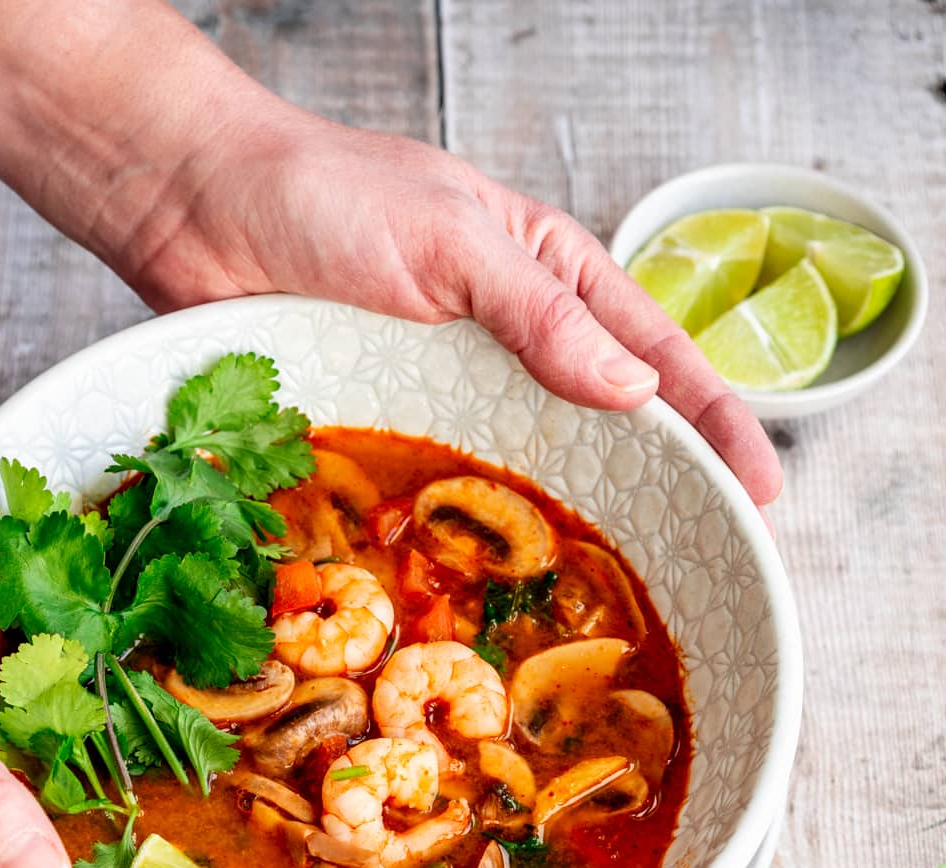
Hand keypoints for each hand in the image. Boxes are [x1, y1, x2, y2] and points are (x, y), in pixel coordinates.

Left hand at [108, 112, 781, 506]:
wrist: (196, 208)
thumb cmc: (322, 196)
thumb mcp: (450, 240)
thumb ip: (544, 316)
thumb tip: (636, 392)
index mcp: (545, 274)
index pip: (654, 353)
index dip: (714, 422)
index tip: (760, 492)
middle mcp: (504, 335)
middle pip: (600, 419)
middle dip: (651, 484)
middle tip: (696, 560)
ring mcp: (443, 383)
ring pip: (523, 458)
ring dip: (561, 515)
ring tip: (606, 583)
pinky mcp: (385, 416)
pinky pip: (442, 476)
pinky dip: (470, 518)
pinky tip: (486, 565)